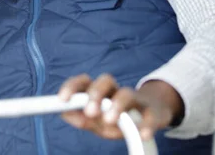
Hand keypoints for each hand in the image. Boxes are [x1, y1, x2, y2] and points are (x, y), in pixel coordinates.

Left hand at [58, 74, 183, 140]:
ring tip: (109, 120)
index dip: (72, 87)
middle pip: (105, 81)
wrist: (152, 114)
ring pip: (127, 93)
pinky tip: (142, 134)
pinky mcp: (153, 111)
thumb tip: (63, 113)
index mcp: (99, 92)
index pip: (84, 82)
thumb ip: (82, 119)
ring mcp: (136, 99)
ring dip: (117, 105)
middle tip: (90, 111)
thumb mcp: (98, 121)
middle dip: (95, 94)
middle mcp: (116, 91)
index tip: (62, 99)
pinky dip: (147, 124)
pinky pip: (150, 115)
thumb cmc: (118, 118)